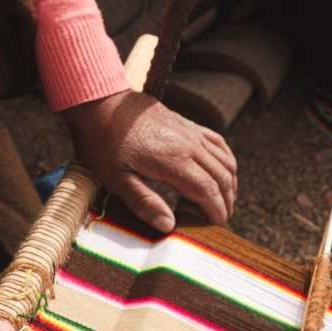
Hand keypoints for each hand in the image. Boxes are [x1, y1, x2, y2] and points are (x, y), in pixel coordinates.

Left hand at [62, 89, 236, 232]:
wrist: (102, 104)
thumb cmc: (104, 144)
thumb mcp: (116, 179)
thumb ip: (144, 203)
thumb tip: (169, 226)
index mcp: (173, 160)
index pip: (208, 190)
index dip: (216, 210)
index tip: (217, 225)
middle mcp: (189, 145)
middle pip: (221, 177)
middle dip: (226, 201)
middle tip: (220, 220)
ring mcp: (191, 133)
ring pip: (225, 161)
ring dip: (229, 184)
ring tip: (222, 202)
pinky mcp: (188, 125)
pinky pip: (218, 144)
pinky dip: (226, 162)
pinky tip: (223, 173)